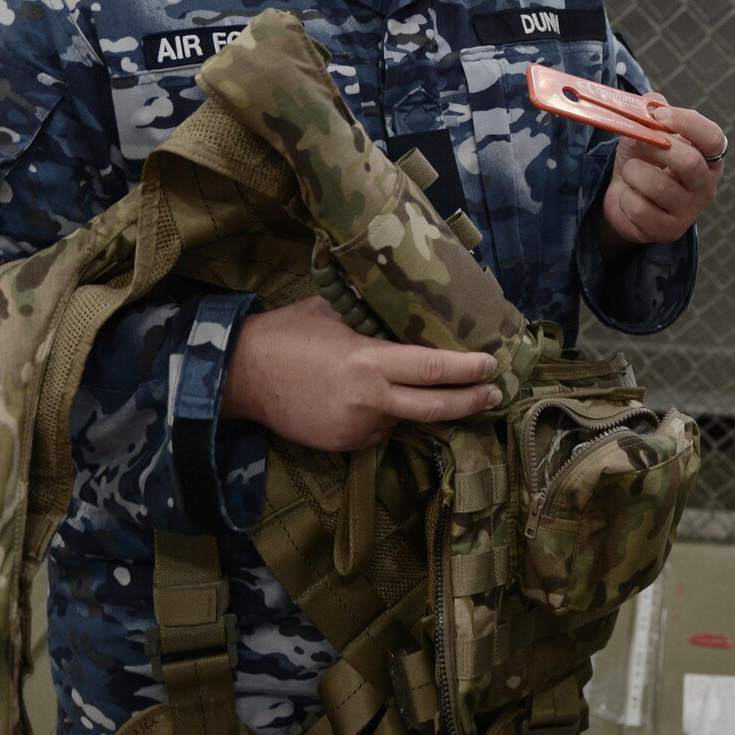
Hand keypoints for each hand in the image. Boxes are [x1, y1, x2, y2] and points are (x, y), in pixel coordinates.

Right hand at [221, 295, 500, 451]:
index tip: (492, 365)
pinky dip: (381, 415)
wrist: (241, 376)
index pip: (433, 368)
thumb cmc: (288, 333)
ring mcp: (355, 428)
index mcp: (369, 362)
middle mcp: (368, 401)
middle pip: (435, 408)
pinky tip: (362, 397)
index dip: (467, 370)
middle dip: (470, 401)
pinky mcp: (343, 445)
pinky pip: (377, 430)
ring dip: (413, 405)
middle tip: (494, 393)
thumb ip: (371, 307)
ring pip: (403, 419)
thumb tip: (403, 289)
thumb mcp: (333, 309)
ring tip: (406, 384)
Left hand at [598, 100, 726, 247]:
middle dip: (657, 148)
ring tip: (631, 172)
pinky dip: (625, 198)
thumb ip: (650, 110)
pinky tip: (629, 197)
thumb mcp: (645, 130)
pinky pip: (640, 209)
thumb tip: (653, 101)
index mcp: (708, 157)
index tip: (660, 114)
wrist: (624, 197)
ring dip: (634, 172)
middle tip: (638, 141)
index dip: (687, 123)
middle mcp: (706, 185)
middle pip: (689, 163)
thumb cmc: (643, 160)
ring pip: (659, 186)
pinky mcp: (668, 231)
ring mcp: (689, 211)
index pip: (713, 138)